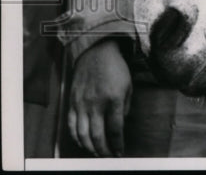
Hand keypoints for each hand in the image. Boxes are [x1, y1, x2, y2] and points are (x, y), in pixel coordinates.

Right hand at [67, 39, 131, 155]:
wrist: (97, 53)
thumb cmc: (116, 69)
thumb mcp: (128, 86)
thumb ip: (125, 107)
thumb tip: (120, 125)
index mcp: (114, 99)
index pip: (115, 129)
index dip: (117, 144)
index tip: (119, 153)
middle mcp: (96, 103)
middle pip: (97, 135)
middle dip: (103, 150)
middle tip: (107, 156)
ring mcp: (82, 103)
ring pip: (82, 134)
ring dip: (89, 147)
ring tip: (96, 152)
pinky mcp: (72, 102)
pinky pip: (71, 125)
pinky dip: (76, 137)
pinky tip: (82, 142)